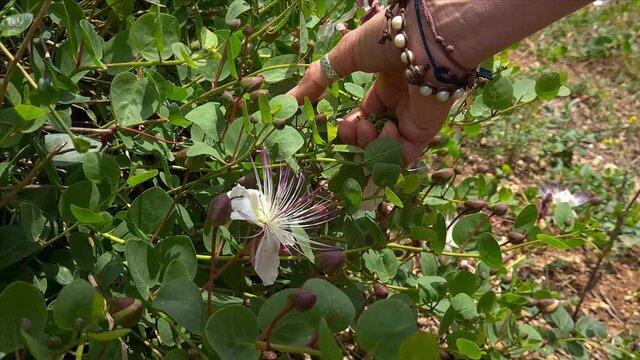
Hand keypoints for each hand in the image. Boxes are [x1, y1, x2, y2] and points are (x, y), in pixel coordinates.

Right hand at [287, 6, 458, 164]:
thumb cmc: (384, 40)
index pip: (367, 115)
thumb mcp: (344, 56)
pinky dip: (389, 151)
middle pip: (375, 134)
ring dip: (369, 143)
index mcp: (388, 83)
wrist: (420, 39)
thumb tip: (288, 100)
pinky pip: (404, 154)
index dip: (351, 125)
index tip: (338, 124)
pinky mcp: (426, 130)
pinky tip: (385, 131)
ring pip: (387, 148)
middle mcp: (402, 102)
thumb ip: (316, 80)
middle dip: (356, 137)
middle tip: (350, 128)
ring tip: (366, 127)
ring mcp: (414, 117)